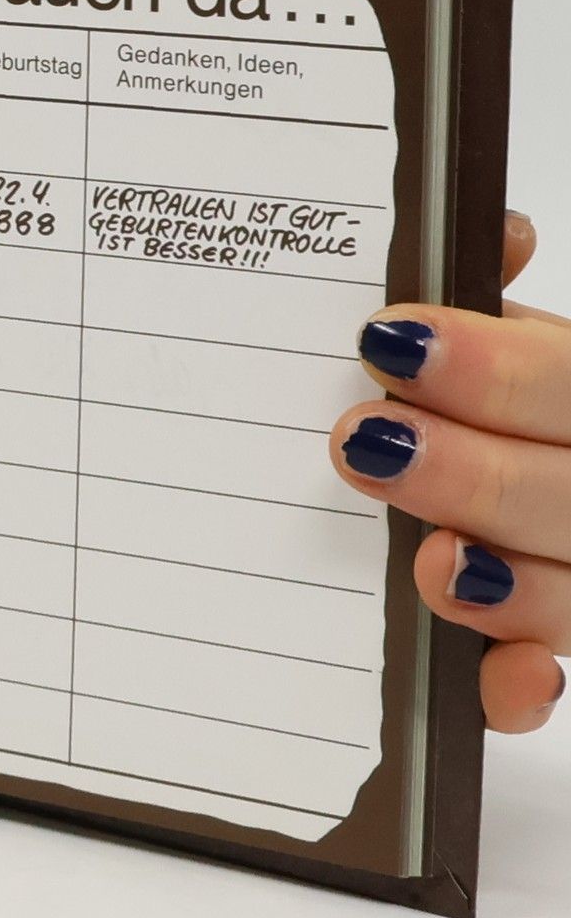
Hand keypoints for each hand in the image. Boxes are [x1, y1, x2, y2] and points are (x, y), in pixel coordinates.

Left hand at [331, 210, 567, 732]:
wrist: (523, 462)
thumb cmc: (515, 409)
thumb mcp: (518, 347)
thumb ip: (494, 302)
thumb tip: (499, 235)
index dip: (499, 368)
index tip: (394, 345)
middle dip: (478, 470)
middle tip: (368, 442)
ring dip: (511, 580)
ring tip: (433, 560)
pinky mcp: (549, 636)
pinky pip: (547, 677)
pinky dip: (522, 682)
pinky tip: (502, 677)